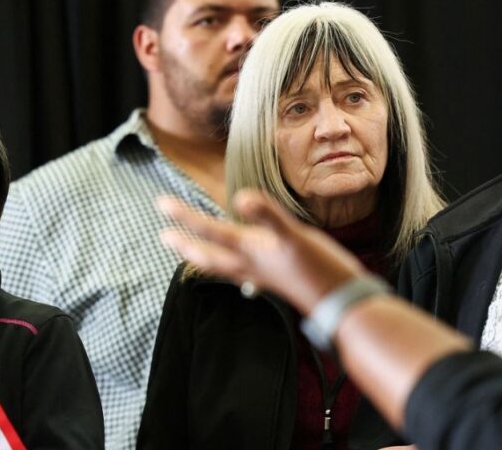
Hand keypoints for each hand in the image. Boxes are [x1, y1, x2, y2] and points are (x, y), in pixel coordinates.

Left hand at [156, 188, 363, 313]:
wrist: (342, 303)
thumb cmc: (320, 269)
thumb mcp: (295, 236)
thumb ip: (268, 216)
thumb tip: (240, 198)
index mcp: (249, 250)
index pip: (209, 230)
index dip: (184, 216)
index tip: (160, 204)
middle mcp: (249, 264)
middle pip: (207, 254)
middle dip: (184, 243)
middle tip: (162, 235)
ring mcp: (261, 275)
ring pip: (222, 266)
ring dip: (202, 257)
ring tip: (188, 252)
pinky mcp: (274, 280)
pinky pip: (242, 273)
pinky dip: (231, 267)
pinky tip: (237, 267)